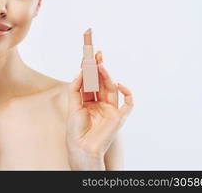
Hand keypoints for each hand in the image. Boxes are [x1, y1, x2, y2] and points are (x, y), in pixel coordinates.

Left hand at [66, 51, 132, 168]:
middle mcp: (101, 103)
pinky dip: (128, 93)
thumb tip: (80, 72)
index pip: (91, 81)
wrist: (81, 147)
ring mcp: (110, 109)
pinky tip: (119, 84)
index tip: (89, 55)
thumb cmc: (75, 129)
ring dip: (107, 76)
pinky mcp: (119, 117)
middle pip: (101, 82)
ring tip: (100, 65)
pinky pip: (128, 103)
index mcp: (89, 101)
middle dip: (99, 68)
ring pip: (112, 88)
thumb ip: (76, 88)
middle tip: (96, 55)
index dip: (91, 69)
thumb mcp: (73, 105)